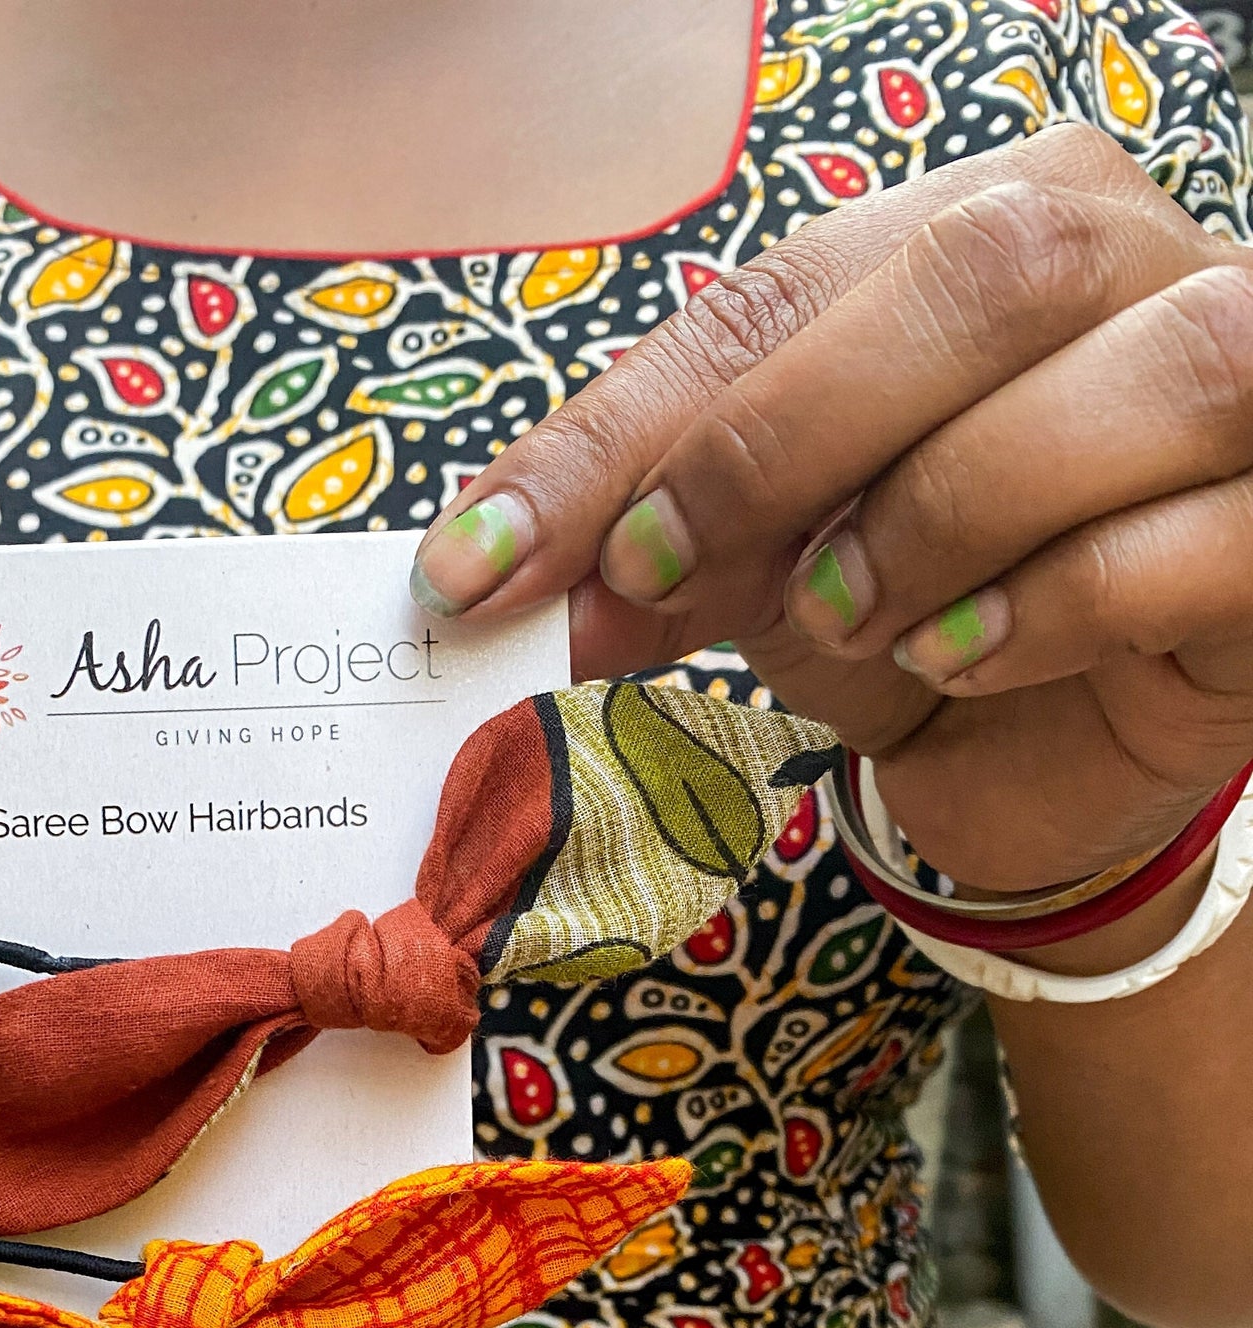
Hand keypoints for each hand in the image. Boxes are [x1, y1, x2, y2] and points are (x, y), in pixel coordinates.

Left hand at [411, 123, 1252, 894]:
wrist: (1058, 762)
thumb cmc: (924, 620)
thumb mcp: (769, 570)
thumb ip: (664, 541)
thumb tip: (503, 576)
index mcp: (994, 225)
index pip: (793, 286)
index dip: (629, 425)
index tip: (489, 558)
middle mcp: (1140, 265)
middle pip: (991, 271)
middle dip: (789, 435)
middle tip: (670, 573)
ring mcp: (1246, 393)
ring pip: (1141, 370)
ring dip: (947, 510)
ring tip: (851, 619)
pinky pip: (1189, 538)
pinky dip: (1050, 605)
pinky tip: (961, 663)